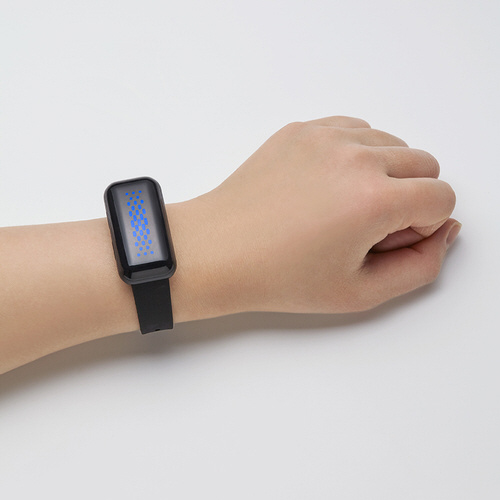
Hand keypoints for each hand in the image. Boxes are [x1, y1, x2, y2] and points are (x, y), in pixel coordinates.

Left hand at [168, 116, 458, 320]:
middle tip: (366, 227)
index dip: (422, 227)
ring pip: (391, 143)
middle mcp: (354, 156)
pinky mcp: (301, 130)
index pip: (442, 197)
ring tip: (342, 208)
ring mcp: (324, 136)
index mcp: (373, 199)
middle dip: (409, 197)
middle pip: (424, 164)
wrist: (217, 252)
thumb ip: (420, 267)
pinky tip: (326, 187)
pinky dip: (355, 155)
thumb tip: (443, 230)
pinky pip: (354, 130)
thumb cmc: (278, 278)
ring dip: (384, 174)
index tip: (384, 242)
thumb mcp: (359, 293)